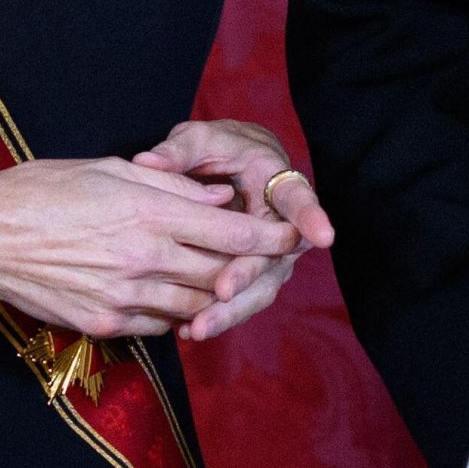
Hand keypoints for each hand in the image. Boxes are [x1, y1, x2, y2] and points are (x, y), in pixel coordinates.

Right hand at [0, 154, 299, 339]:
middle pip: (221, 275)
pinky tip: (169, 295)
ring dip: (212, 295)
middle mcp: (144, 258)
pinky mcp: (107, 323)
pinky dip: (175, 312)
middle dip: (247, 270)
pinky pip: (160, 325)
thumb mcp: (106, 169)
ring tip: (216, 279)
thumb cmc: (41, 188)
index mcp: (146, 211)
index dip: (270, 237)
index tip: (294, 235)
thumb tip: (216, 196)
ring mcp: (126, 297)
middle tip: (260, 260)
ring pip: (196, 307)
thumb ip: (167, 184)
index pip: (230, 234)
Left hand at [132, 120, 334, 340]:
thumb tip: (146, 161)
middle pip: (273, 256)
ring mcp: (272, 255)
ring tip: (198, 326)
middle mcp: (283, 224)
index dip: (310, 217)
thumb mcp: (202, 138)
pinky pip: (242, 299)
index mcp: (276, 181)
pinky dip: (218, 315)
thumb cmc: (221, 148)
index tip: (322, 236)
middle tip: (223, 292)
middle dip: (247, 275)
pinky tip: (188, 329)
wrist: (238, 166)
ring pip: (258, 288)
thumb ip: (179, 151)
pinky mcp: (255, 275)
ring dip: (230, 310)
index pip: (296, 199)